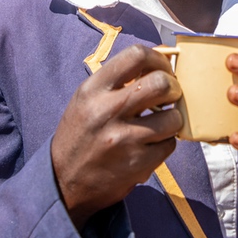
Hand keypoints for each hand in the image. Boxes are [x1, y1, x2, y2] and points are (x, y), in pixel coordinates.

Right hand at [51, 44, 182, 229]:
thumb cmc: (81, 134)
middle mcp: (107, 111)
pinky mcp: (137, 163)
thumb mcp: (87, 100)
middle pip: (161, 84)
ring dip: (173, 118)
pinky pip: (170, 144)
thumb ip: (117, 80)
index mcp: (93, 90)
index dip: (158, 58)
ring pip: (173, 117)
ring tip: (162, 121)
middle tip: (169, 95)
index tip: (162, 68)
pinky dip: (167, 141)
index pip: (135, 55)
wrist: (63, 181)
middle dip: (173, 88)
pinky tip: (153, 143)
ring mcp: (124, 139)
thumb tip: (158, 63)